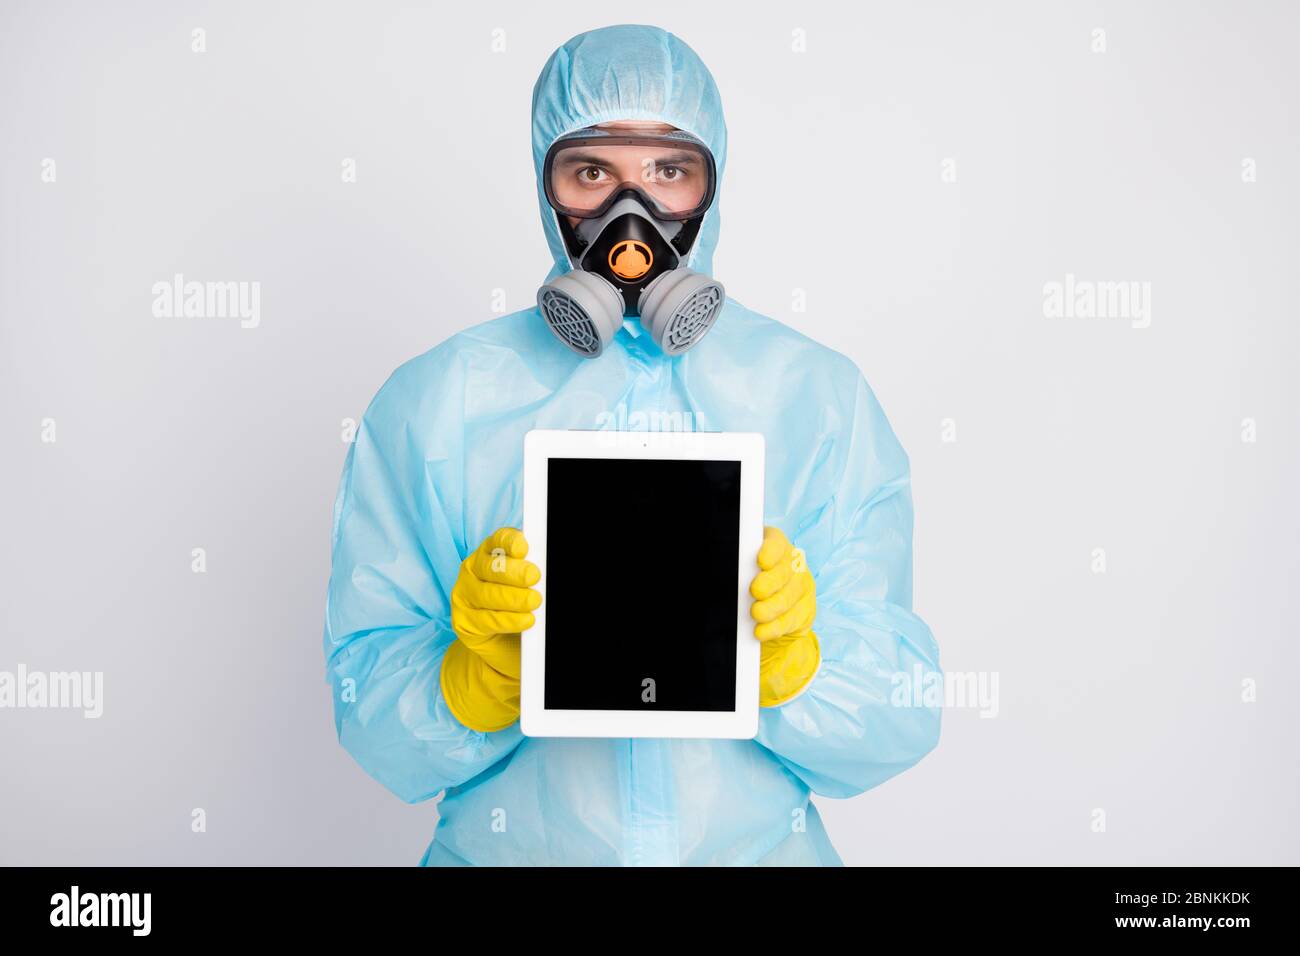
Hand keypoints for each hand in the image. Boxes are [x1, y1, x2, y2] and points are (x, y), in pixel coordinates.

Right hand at [439, 527, 541, 731]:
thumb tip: (544, 570)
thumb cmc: (517, 605)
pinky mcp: (463, 621)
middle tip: (534, 577)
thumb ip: (531, 573)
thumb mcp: (525, 584)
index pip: (498, 540)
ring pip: (488, 594)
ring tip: (534, 601)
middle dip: (514, 572)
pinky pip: (487, 620)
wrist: (503, 643)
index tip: (524, 548)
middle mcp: (473, 569)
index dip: (510, 542)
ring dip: (514, 598)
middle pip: (491, 566)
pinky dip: (509, 620)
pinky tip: (526, 620)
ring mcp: (464, 594)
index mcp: (489, 552)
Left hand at [749, 526, 820, 706]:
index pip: (776, 544)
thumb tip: (729, 574)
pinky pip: (791, 620)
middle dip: (769, 583)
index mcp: (776, 546)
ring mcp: (802, 586)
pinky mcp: (806, 609)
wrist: (771, 606)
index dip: (770, 551)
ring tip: (756, 614)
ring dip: (771, 608)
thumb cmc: (750, 580)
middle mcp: (793, 564)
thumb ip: (740, 568)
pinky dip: (774, 628)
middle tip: (755, 592)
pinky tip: (761, 631)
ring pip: (788, 598)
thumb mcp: (744, 569)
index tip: (761, 561)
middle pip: (784, 572)